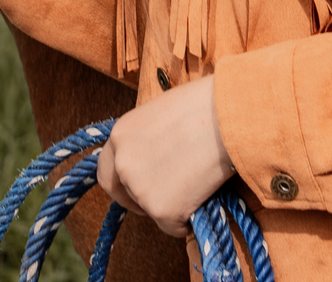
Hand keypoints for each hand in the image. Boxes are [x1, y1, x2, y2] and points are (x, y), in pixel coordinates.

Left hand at [95, 76, 234, 236]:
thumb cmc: (204, 106)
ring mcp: (140, 189)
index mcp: (120, 134)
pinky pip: (175, 226)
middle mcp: (122, 163)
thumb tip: (156, 157)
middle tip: (167, 196)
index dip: (121, 180)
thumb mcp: (161, 114)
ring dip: (172, 205)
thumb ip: (147, 138)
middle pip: (124, 195)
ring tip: (197, 180)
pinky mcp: (162, 211)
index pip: (105, 169)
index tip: (138, 184)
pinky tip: (204, 192)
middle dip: (141, 200)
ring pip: (152, 211)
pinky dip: (189, 218)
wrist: (226, 119)